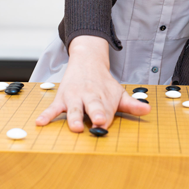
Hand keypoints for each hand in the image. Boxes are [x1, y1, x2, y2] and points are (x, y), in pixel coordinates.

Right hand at [35, 35, 150, 131]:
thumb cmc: (103, 84)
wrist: (87, 62)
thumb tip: (148, 110)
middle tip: (99, 121)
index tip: (106, 124)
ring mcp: (74, 99)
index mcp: (103, 99)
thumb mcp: (118, 92)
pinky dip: (46, 115)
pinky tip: (40, 123)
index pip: (107, 112)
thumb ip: (132, 104)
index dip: (106, 118)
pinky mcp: (62, 99)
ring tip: (75, 127)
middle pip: (93, 107)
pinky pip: (53, 109)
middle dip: (96, 114)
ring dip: (75, 118)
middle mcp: (89, 99)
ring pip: (74, 110)